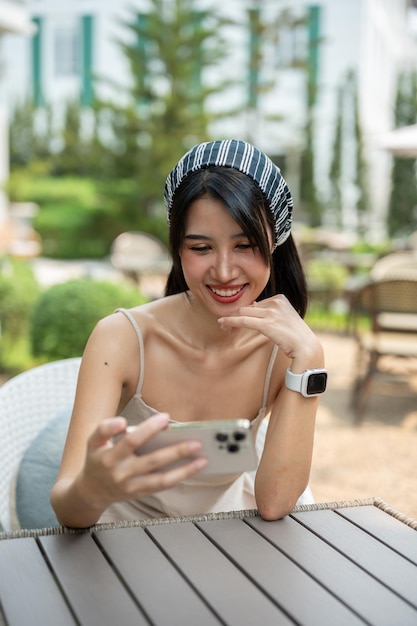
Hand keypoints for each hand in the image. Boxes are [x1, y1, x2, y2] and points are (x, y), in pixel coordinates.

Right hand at [76, 413, 207, 509]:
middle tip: (197, 441)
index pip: (131, 440)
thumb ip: (105, 429)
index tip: (165, 417)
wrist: (90, 492)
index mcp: (110, 456)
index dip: (148, 429)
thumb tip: (122, 423)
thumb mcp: (93, 442)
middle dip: (176, 450)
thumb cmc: (96, 459)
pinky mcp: (139, 493)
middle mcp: (122, 472)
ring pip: (161, 479)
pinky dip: (178, 478)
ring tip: (202, 459)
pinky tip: (192, 469)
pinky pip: (161, 487)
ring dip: (184, 469)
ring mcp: (132, 486)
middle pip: (152, 460)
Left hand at [217, 294, 322, 370]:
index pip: (255, 304)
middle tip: (225, 324)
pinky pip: (244, 320)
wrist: (306, 347)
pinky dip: (231, 321)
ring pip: (243, 312)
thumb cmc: (294, 336)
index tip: (236, 321)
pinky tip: (224, 324)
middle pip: (247, 307)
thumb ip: (269, 311)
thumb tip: (251, 307)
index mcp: (280, 298)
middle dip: (235, 315)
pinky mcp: (267, 323)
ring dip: (231, 320)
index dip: (244, 313)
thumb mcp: (283, 318)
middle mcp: (276, 302)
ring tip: (223, 326)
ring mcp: (272, 312)